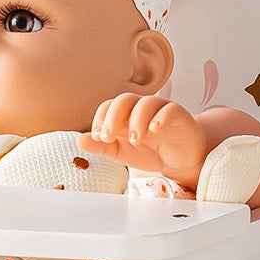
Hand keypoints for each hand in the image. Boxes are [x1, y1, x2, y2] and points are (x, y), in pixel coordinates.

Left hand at [84, 94, 209, 184]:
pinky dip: (161, 117)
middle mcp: (141, 109)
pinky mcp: (179, 116)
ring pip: (147, 103)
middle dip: (113, 117)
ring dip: (137, 120)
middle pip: (125, 99)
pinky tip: (155, 129)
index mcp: (125, 115)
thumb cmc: (150, 152)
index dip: (101, 119)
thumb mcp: (122, 153)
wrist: (180, 160)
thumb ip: (102, 147)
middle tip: (109, 138)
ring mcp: (161, 110)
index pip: (108, 107)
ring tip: (135, 139)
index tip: (99, 138)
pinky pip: (170, 110)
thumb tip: (79, 140)